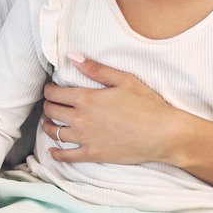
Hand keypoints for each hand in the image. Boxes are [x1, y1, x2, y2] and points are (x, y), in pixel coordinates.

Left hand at [44, 54, 179, 164]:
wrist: (164, 134)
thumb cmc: (147, 105)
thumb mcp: (124, 80)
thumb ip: (96, 69)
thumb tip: (72, 56)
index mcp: (86, 99)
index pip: (54, 93)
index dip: (49, 90)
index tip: (51, 89)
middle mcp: (80, 118)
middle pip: (51, 111)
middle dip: (48, 105)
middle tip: (51, 104)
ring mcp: (85, 138)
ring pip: (54, 132)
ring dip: (48, 126)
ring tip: (50, 122)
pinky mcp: (92, 154)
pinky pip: (66, 156)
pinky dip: (56, 153)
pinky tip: (53, 151)